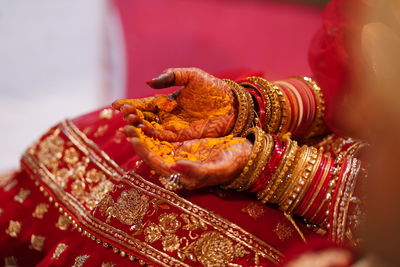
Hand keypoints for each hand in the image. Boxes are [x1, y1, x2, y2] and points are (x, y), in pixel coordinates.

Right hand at [113, 68, 236, 141]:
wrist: (233, 104)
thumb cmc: (213, 88)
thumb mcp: (193, 76)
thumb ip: (172, 77)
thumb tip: (149, 82)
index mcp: (167, 101)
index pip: (144, 104)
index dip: (130, 105)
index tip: (116, 104)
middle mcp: (167, 116)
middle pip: (144, 118)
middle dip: (132, 117)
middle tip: (123, 114)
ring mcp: (174, 128)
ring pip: (150, 130)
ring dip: (138, 127)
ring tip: (129, 124)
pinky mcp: (182, 138)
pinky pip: (163, 138)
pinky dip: (151, 136)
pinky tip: (143, 131)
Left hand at [124, 126, 251, 189]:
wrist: (245, 155)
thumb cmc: (234, 164)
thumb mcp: (218, 168)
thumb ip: (196, 170)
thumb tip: (174, 166)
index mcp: (181, 176)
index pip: (156, 163)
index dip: (142, 150)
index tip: (131, 135)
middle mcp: (176, 166)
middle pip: (151, 153)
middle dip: (137, 139)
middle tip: (125, 124)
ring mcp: (179, 154)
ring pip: (155, 143)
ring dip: (143, 131)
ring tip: (130, 117)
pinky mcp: (183, 144)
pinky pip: (165, 135)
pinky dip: (155, 126)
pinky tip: (147, 115)